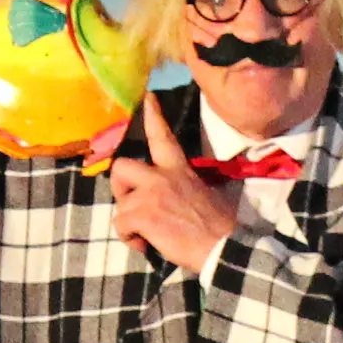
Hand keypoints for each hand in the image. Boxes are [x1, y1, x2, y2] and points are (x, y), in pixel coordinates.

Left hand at [110, 94, 240, 269]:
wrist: (222, 246)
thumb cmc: (219, 225)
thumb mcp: (205, 193)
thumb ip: (184, 186)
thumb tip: (173, 197)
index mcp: (179, 169)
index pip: (163, 137)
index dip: (153, 116)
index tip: (148, 96)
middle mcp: (162, 176)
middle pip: (122, 167)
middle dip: (120, 186)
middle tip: (132, 204)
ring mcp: (150, 194)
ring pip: (120, 205)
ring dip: (130, 222)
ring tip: (148, 234)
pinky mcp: (143, 214)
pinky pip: (121, 225)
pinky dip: (130, 239)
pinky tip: (146, 244)